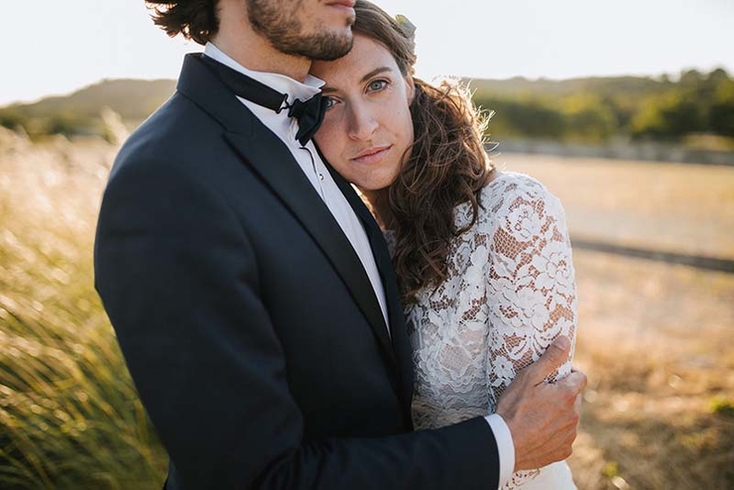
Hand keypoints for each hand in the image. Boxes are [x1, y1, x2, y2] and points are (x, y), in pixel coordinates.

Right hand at [495, 336, 586, 471]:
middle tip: (540, 396)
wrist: (505, 444)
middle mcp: (574, 415)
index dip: (568, 374)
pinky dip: (554, 433)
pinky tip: (538, 431)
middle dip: (562, 394)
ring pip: (570, 418)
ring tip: (536, 415)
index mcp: (568, 395)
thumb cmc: (514, 408)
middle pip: (574, 398)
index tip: (554, 377)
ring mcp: (569, 434)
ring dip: (559, 414)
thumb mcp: (529, 377)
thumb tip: (565, 341)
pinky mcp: (563, 450)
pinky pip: (564, 437)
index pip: (580, 377)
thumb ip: (550, 358)